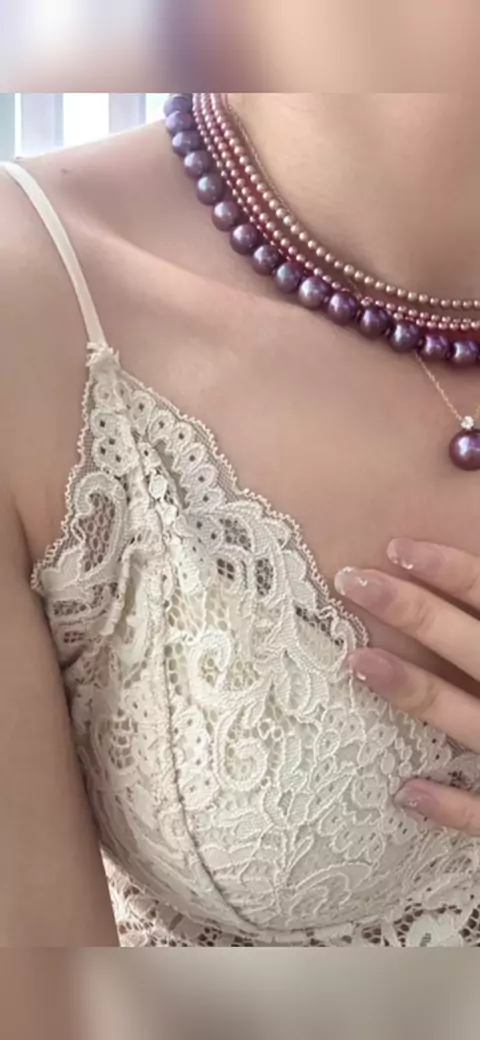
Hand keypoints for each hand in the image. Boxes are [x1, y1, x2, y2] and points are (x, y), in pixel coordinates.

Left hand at [334, 538, 479, 833]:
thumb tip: (475, 562)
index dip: (451, 571)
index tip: (396, 546)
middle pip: (472, 647)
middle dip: (414, 612)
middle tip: (349, 578)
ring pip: (471, 722)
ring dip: (415, 692)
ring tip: (357, 663)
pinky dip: (450, 806)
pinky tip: (403, 794)